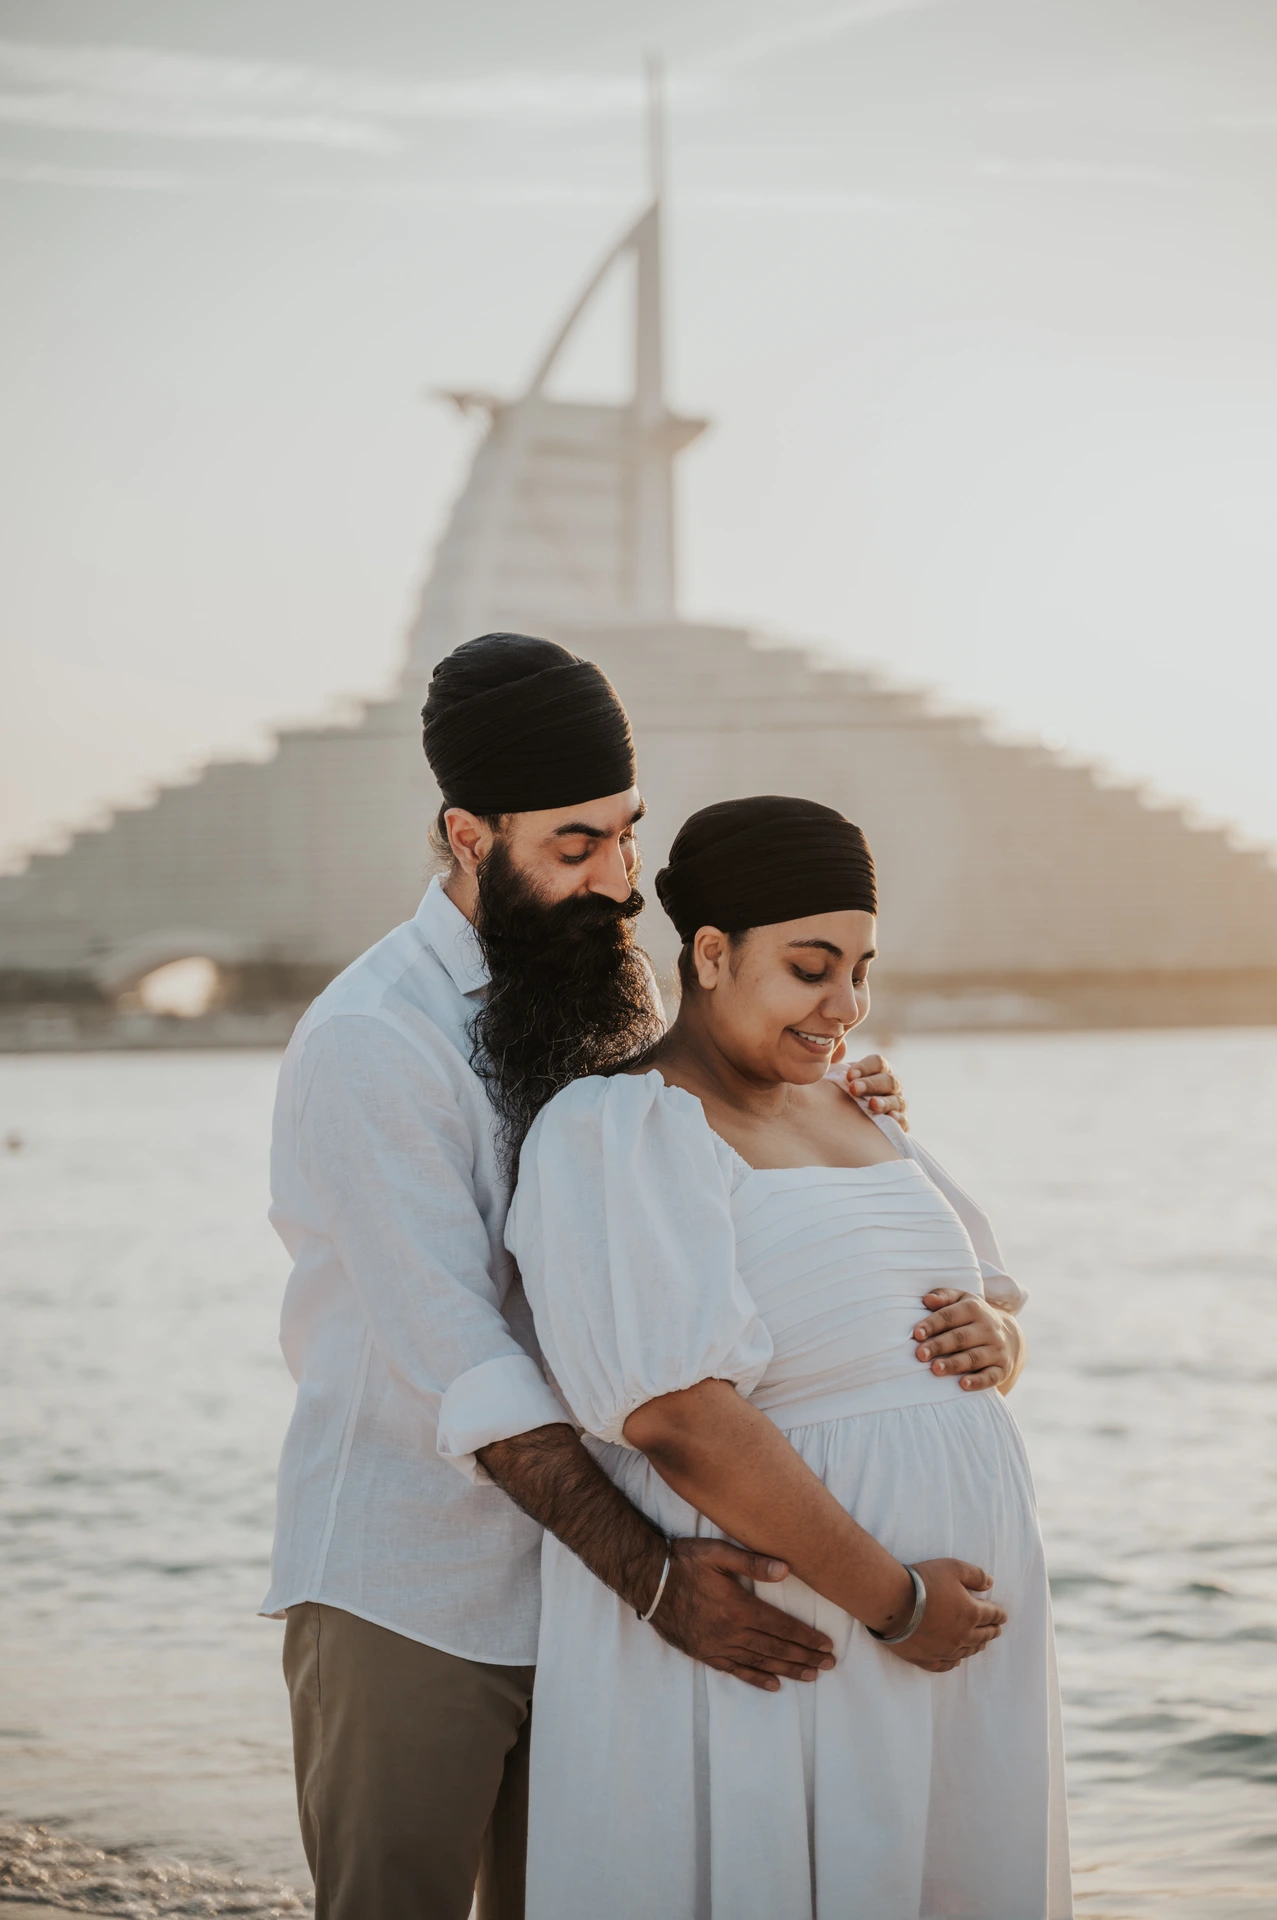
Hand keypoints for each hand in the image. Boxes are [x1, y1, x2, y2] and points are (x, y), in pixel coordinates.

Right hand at [651, 1537, 836, 1691]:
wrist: (649, 1582)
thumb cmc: (684, 1562)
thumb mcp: (718, 1553)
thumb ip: (752, 1562)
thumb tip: (785, 1569)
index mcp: (740, 1608)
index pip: (782, 1627)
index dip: (807, 1638)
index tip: (827, 1646)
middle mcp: (732, 1632)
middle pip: (776, 1648)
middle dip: (806, 1657)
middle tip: (829, 1665)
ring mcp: (718, 1646)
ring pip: (761, 1662)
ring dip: (788, 1670)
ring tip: (811, 1676)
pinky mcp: (705, 1653)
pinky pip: (736, 1670)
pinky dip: (756, 1678)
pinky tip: (773, 1685)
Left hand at [838, 1053, 907, 1130]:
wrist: (840, 1122)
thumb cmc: (838, 1093)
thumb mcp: (834, 1076)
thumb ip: (835, 1060)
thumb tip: (841, 1046)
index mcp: (878, 1070)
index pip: (878, 1062)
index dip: (864, 1068)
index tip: (849, 1076)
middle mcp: (891, 1085)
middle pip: (889, 1080)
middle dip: (871, 1084)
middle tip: (854, 1088)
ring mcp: (897, 1104)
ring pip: (898, 1100)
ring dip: (885, 1102)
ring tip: (872, 1105)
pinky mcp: (899, 1124)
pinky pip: (904, 1121)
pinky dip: (898, 1119)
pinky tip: (889, 1118)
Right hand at [882, 1558, 1005, 1672]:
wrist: (893, 1602)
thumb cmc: (924, 1582)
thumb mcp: (953, 1568)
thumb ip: (976, 1575)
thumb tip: (991, 1583)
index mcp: (971, 1614)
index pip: (991, 1615)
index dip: (998, 1614)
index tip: (1003, 1616)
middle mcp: (962, 1636)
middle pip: (982, 1636)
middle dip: (991, 1631)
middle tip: (996, 1630)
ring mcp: (944, 1650)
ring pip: (966, 1652)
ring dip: (976, 1647)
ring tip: (981, 1645)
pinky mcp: (926, 1658)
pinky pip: (945, 1665)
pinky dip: (953, 1663)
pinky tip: (956, 1661)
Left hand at [913, 1289, 1022, 1393]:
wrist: (1010, 1337)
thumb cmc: (973, 1318)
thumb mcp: (962, 1300)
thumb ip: (944, 1297)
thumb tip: (927, 1299)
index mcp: (974, 1308)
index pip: (950, 1316)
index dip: (932, 1324)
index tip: (916, 1334)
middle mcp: (988, 1328)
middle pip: (960, 1337)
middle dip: (939, 1346)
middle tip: (920, 1354)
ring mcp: (997, 1349)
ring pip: (974, 1357)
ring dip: (954, 1364)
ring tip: (935, 1369)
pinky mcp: (1002, 1369)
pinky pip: (991, 1376)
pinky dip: (978, 1381)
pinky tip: (963, 1384)